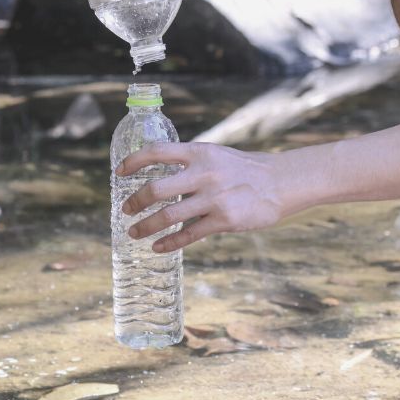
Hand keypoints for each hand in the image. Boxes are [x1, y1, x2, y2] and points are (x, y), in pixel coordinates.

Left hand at [117, 142, 290, 252]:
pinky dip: (170, 243)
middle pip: (156, 189)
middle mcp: (203, 174)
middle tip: (125, 210)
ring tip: (134, 232)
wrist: (281, 182)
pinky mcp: (225, 220)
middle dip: (135, 202)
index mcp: (199, 152)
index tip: (119, 173)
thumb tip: (158, 172)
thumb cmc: (244, 168)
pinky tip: (158, 247)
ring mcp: (214, 198)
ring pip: (169, 216)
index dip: (133, 162)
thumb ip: (189, 162)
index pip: (156, 151)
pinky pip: (189, 234)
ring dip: (146, 226)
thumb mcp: (214, 154)